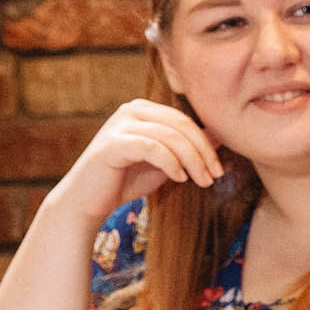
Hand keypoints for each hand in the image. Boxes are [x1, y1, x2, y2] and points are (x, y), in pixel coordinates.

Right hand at [48, 99, 223, 225]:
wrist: (89, 200)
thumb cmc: (128, 179)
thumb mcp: (166, 162)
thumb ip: (188, 147)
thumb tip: (220, 135)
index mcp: (144, 110)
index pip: (185, 120)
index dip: (207, 144)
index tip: (219, 169)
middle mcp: (131, 110)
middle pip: (181, 125)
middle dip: (203, 152)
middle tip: (215, 176)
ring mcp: (119, 124)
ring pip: (170, 136)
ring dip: (192, 161)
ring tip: (202, 181)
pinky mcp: (112, 143)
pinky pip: (152, 148)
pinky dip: (171, 163)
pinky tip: (180, 178)